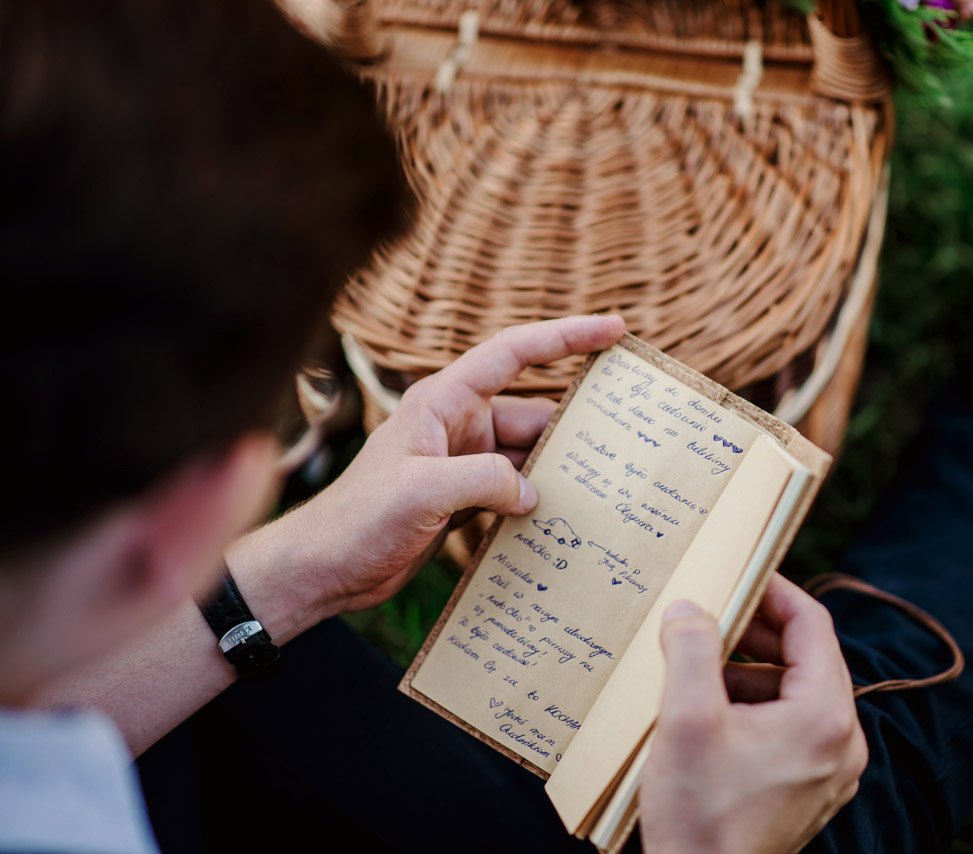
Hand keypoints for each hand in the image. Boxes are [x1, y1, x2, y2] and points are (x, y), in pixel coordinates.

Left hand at [228, 315, 624, 631]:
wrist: (322, 569)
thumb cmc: (357, 520)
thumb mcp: (423, 491)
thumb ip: (486, 479)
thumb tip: (533, 490)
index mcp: (443, 402)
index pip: (513, 353)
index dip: (566, 337)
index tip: (613, 329)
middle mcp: (457, 426)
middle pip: (531, 413)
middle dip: (573, 425)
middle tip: (624, 440)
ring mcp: (461, 464)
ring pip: (526, 457)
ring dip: (557, 473)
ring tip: (602, 491)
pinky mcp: (461, 500)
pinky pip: (512, 492)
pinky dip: (535, 504)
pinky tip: (562, 522)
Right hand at [639, 575, 866, 853]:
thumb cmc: (700, 816)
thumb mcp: (687, 719)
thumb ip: (691, 650)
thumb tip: (691, 608)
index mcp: (824, 716)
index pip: (812, 625)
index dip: (775, 591)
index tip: (740, 574)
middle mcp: (841, 742)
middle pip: (806, 658)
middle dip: (755, 632)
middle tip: (709, 616)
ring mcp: (829, 771)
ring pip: (795, 694)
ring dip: (750, 671)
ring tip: (698, 665)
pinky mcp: (808, 790)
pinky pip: (790, 729)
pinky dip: (755, 708)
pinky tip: (709, 711)